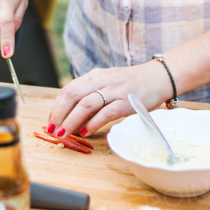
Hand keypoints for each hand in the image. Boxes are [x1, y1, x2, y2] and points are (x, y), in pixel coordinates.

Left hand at [46, 61, 171, 137]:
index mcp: (95, 76)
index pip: (69, 89)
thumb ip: (92, 94)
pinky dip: (93, 123)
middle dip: (59, 114)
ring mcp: (115, 90)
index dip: (56, 106)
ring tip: (64, 133)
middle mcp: (102, 80)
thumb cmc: (132, 83)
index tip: (51, 120)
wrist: (159, 77)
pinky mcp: (127, 102)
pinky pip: (106, 113)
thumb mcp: (108, 83)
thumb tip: (73, 115)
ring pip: (86, 104)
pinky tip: (85, 132)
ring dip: (71, 120)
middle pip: (73, 95)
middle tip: (52, 129)